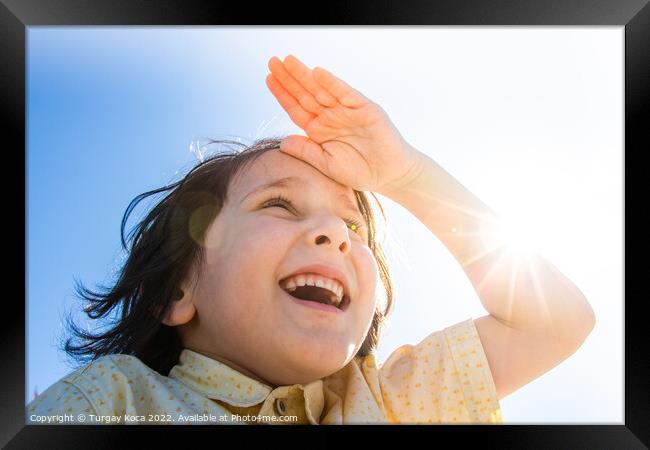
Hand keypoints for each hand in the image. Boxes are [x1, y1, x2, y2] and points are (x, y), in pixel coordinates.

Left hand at [265, 55, 424, 195]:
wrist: (389, 175)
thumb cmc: (360, 171)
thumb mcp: (327, 165)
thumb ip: (306, 152)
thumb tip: (282, 142)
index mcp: (319, 129)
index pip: (296, 107)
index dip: (282, 93)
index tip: (269, 79)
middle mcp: (331, 116)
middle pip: (305, 93)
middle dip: (289, 78)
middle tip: (273, 61)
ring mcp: (347, 111)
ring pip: (322, 89)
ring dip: (305, 75)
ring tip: (288, 61)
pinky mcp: (364, 109)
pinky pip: (345, 93)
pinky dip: (332, 83)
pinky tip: (318, 73)